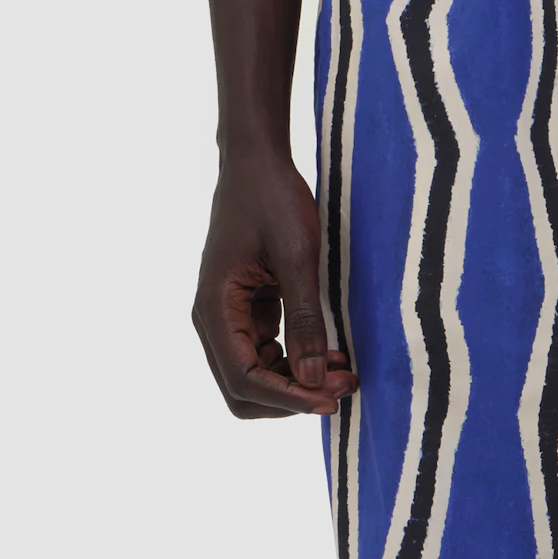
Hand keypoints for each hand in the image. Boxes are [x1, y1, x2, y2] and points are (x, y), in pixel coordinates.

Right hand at [192, 149, 355, 418]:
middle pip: (244, 389)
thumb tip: (313, 379)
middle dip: (292, 396)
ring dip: (297, 382)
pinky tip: (330, 353)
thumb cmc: (273, 199)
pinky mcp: (247, 308)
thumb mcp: (297, 256)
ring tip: (343, 371)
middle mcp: (214, 320)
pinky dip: (295, 360)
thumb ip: (305, 319)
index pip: (244, 379)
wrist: (257, 160)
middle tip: (342, 387)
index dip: (287, 397)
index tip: (330, 398)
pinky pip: (266, 351)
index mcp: (215, 309)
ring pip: (256, 374)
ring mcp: (228, 315)